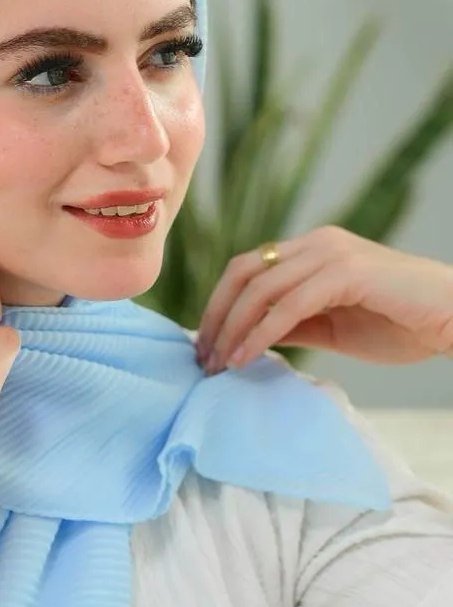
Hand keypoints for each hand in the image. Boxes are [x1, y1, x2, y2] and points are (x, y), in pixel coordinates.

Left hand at [195, 225, 452, 374]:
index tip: (206, 344)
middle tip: (204, 357)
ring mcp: (332, 253)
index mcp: (312, 249)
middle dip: (216, 316)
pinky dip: (261, 333)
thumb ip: (293, 324)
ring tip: (220, 364)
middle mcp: (317, 242)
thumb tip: (248, 337)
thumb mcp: (332, 327)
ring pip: (261, 288)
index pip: (247, 269)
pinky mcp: (348, 272)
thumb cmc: (402, 324)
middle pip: (243, 272)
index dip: (219, 305)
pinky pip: (289, 305)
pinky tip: (246, 357)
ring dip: (233, 328)